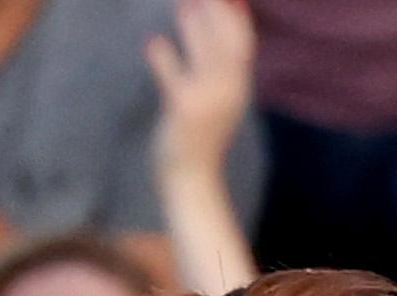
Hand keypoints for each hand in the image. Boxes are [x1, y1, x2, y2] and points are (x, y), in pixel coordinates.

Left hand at [147, 0, 256, 190]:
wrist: (192, 177)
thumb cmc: (196, 130)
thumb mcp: (210, 92)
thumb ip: (205, 55)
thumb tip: (192, 10)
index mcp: (238, 86)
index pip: (243, 41)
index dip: (235, 14)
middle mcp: (230, 90)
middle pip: (227, 41)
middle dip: (215, 10)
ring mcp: (209, 100)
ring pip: (205, 54)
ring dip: (194, 27)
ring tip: (182, 4)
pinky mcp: (185, 111)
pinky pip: (175, 78)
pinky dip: (164, 58)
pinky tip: (153, 42)